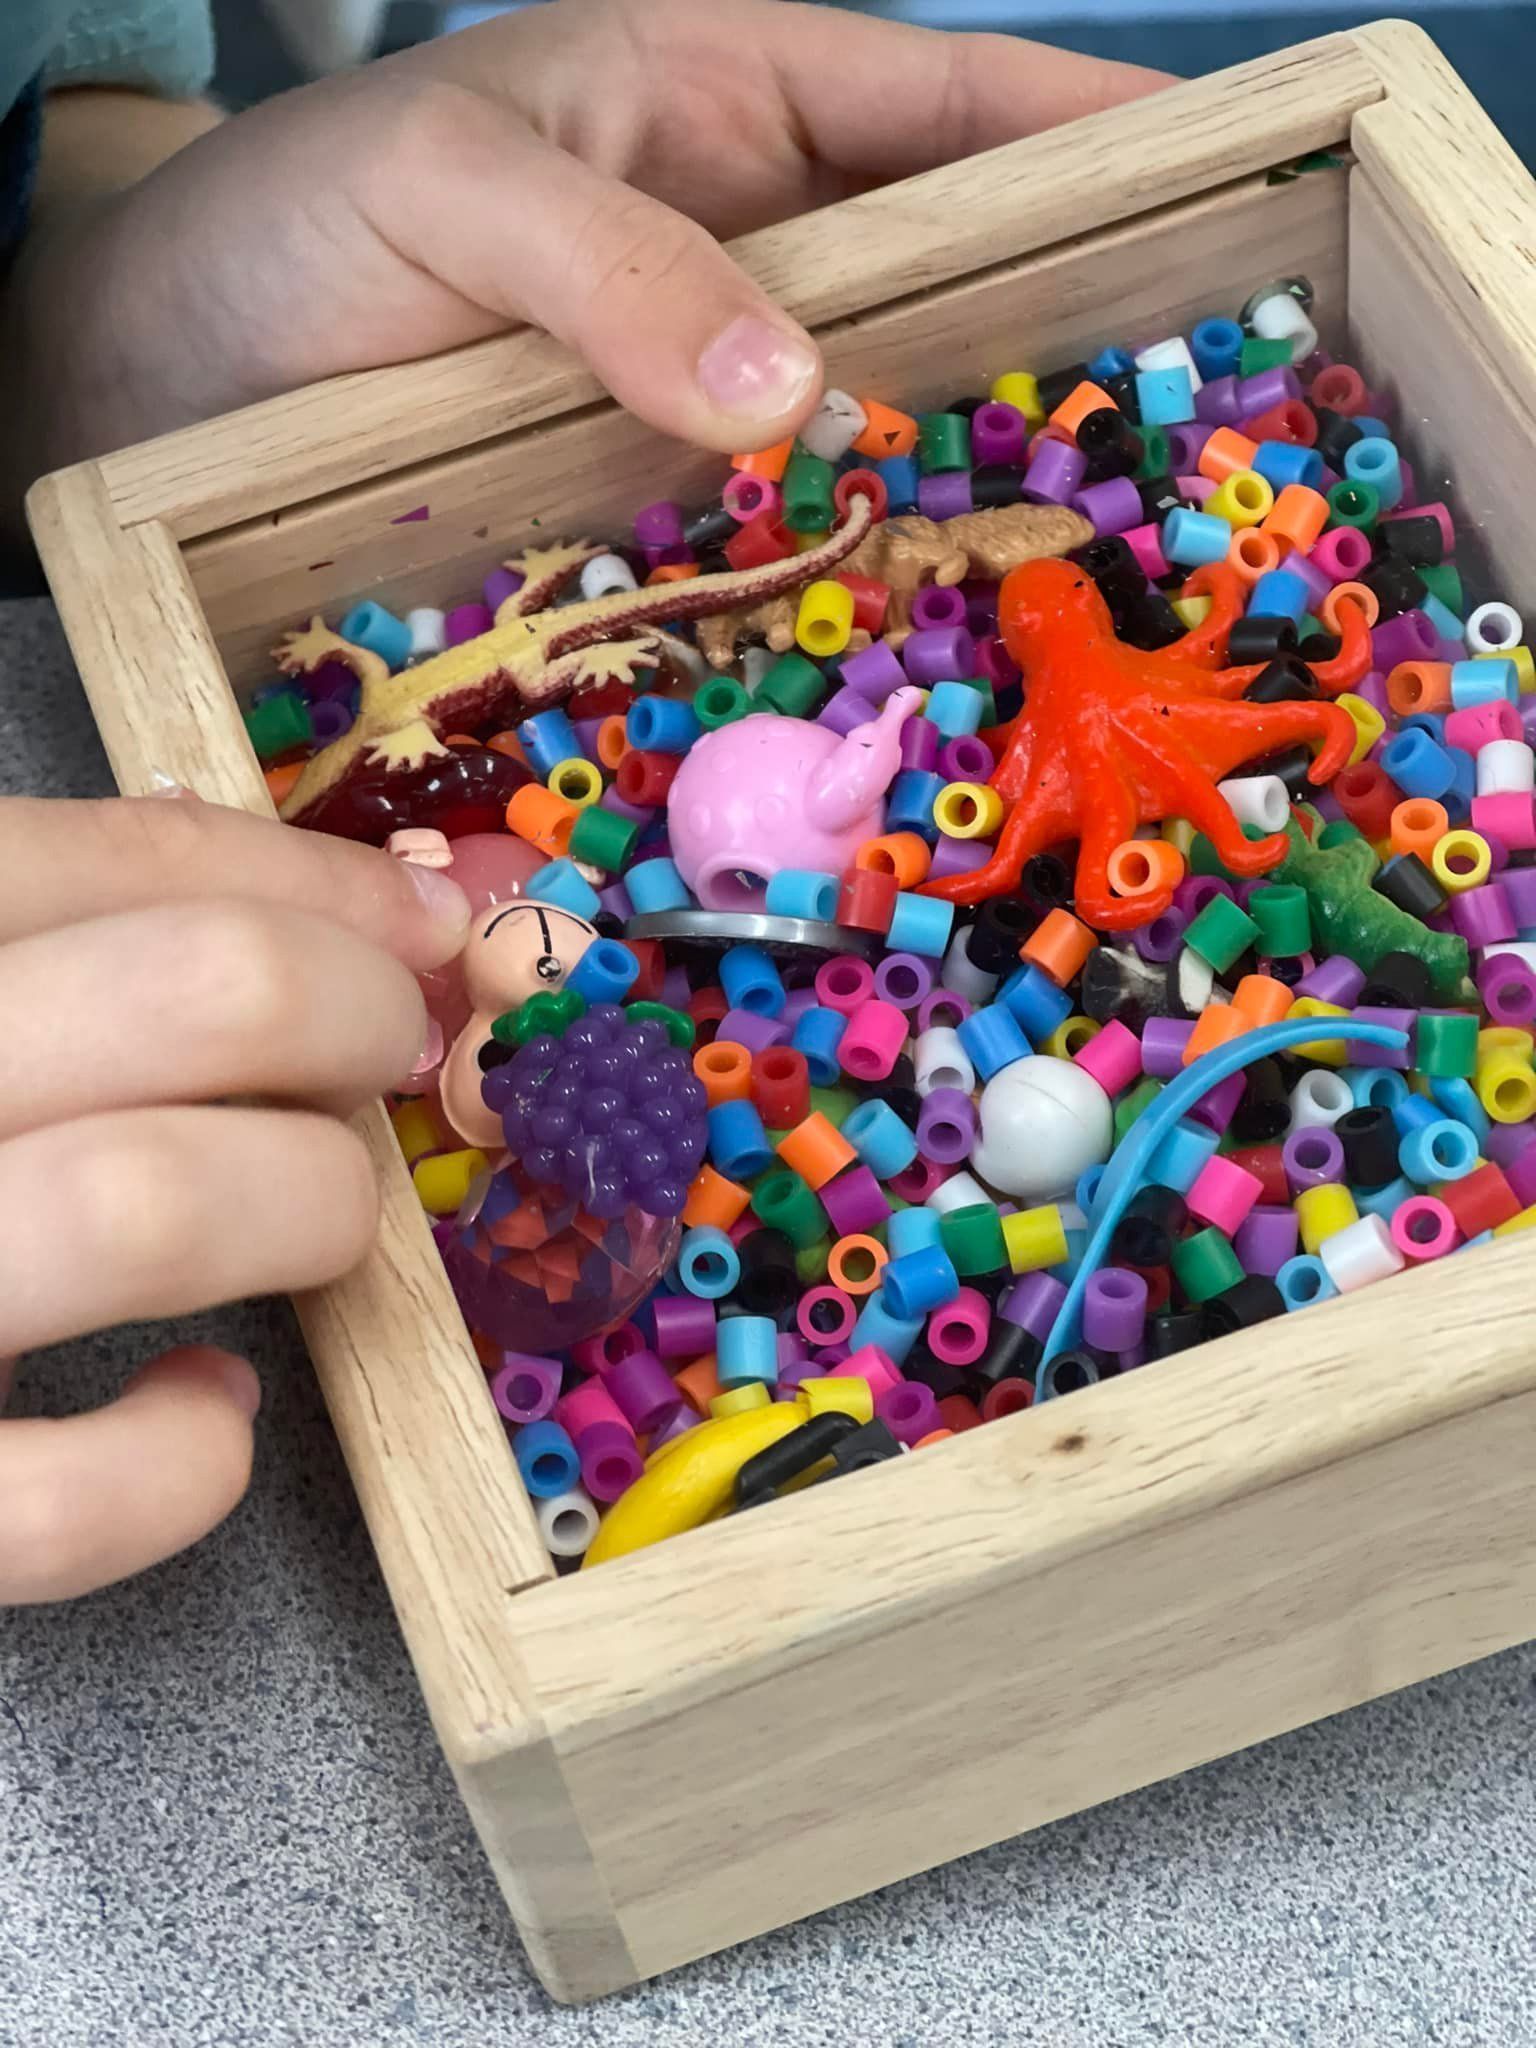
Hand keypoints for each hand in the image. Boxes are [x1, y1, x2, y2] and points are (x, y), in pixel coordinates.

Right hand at [0, 795, 469, 1603]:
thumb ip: (41, 930)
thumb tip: (299, 887)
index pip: (95, 859)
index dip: (309, 885)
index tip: (421, 932)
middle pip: (193, 997)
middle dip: (348, 1013)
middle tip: (381, 1057)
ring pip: (149, 1207)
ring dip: (304, 1200)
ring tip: (313, 1218)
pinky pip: (58, 1503)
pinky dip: (187, 1461)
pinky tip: (207, 1409)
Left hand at [47, 0, 1165, 461]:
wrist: (158, 375)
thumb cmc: (293, 225)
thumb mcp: (446, 188)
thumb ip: (609, 258)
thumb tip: (790, 385)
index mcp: (721, 102)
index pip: (945, 103)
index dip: (1087, 134)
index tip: (1224, 176)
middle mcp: (737, 245)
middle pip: (944, 275)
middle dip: (1065, 330)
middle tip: (1187, 422)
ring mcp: (702, 383)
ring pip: (877, 415)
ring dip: (966, 476)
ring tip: (1082, 553)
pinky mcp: (655, 498)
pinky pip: (781, 525)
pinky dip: (844, 567)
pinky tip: (903, 628)